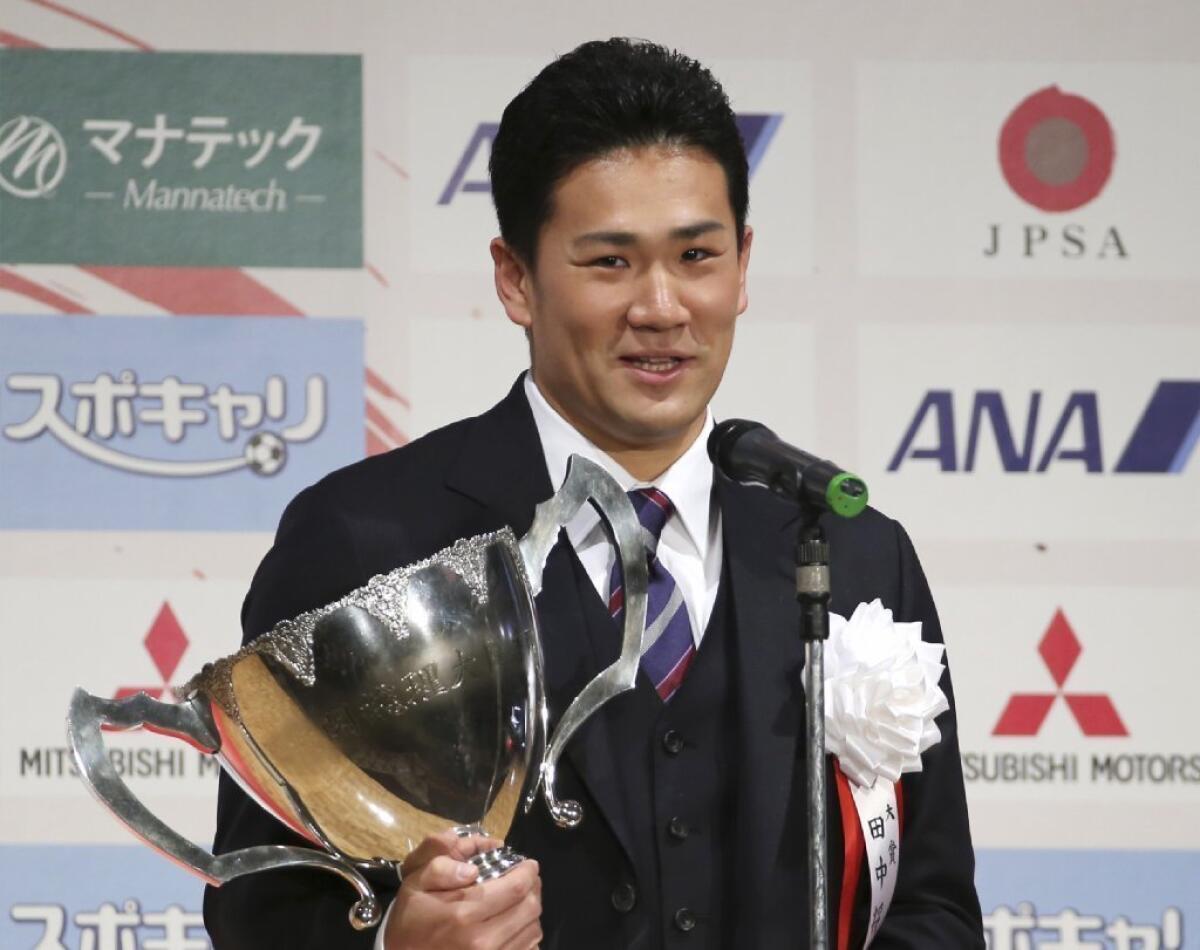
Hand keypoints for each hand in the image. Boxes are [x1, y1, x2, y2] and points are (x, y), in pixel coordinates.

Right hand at [383, 830, 541, 949]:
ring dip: (531, 910)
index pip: (515, 888)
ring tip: (519, 900)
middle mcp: (483, 940)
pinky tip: (514, 924)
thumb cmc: (413, 918)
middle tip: (526, 879)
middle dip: (533, 888)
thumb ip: (442, 868)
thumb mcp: (416, 884)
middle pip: (530, 908)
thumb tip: (473, 868)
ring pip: (533, 929)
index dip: (528, 872)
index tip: (528, 864)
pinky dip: (527, 933)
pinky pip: (528, 948)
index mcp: (464, 912)